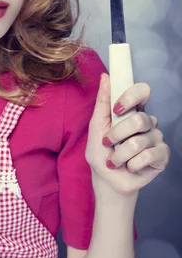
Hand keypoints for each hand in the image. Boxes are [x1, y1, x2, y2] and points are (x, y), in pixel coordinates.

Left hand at [85, 73, 170, 197]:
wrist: (107, 180)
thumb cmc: (100, 153)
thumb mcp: (96, 127)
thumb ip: (102, 102)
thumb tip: (105, 76)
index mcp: (132, 111)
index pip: (142, 91)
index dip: (132, 96)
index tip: (117, 108)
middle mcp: (147, 122)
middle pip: (141, 119)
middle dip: (118, 134)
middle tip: (108, 143)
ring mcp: (156, 138)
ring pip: (141, 140)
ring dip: (121, 154)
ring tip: (115, 161)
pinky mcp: (162, 155)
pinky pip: (150, 155)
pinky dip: (133, 164)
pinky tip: (129, 167)